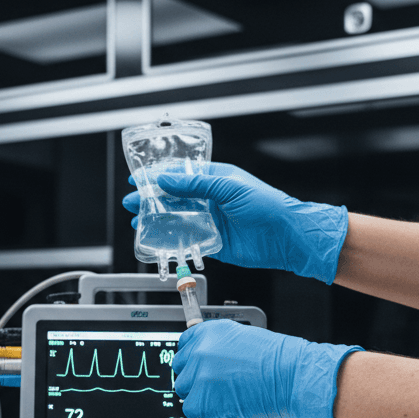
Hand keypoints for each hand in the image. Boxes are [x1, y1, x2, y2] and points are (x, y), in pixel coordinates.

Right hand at [122, 163, 348, 283]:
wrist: (287, 237)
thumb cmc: (268, 205)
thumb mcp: (228, 187)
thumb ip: (195, 185)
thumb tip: (167, 179)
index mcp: (216, 179)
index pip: (180, 175)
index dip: (158, 176)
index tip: (138, 179)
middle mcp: (211, 199)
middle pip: (174, 198)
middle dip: (150, 200)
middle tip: (131, 202)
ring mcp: (211, 221)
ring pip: (177, 219)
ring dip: (157, 220)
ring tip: (138, 221)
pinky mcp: (213, 242)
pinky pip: (187, 241)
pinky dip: (171, 241)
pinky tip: (157, 240)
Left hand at [172, 319, 361, 417]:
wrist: (294, 375)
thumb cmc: (280, 360)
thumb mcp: (244, 338)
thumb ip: (220, 347)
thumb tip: (208, 359)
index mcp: (210, 331)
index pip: (184, 345)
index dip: (193, 360)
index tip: (198, 367)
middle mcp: (201, 349)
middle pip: (181, 369)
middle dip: (196, 378)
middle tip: (214, 385)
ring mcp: (200, 373)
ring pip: (184, 389)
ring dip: (200, 395)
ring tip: (224, 396)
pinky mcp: (203, 398)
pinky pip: (191, 409)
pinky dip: (204, 411)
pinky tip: (223, 406)